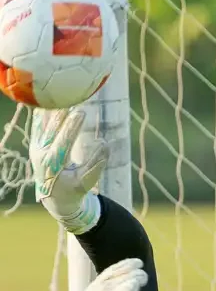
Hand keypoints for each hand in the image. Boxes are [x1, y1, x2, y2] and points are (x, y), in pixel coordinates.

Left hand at [29, 108, 107, 233]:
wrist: (54, 198)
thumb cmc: (74, 190)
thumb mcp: (87, 182)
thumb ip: (97, 164)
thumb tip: (105, 143)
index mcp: (53, 164)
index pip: (63, 141)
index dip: (72, 126)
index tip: (82, 113)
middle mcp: (40, 153)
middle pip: (51, 129)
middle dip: (62, 113)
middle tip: (74, 98)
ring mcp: (36, 147)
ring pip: (43, 123)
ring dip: (52, 108)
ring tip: (61, 92)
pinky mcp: (36, 142)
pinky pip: (39, 123)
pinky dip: (44, 110)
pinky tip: (49, 96)